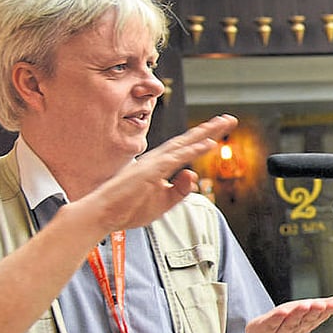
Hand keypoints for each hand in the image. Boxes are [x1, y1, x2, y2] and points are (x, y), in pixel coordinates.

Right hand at [80, 114, 238, 232]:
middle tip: (228, 119)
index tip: (218, 133)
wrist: (104, 213)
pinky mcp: (152, 170)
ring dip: (205, 133)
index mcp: (159, 166)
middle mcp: (158, 160)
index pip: (185, 149)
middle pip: (188, 140)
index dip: (203, 139)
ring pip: (184, 143)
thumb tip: (193, 175)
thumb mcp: (162, 203)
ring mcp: (154, 163)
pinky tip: (209, 143)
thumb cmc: (127, 208)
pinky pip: (177, 157)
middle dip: (209, 129)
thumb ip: (179, 190)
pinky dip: (194, 149)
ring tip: (223, 123)